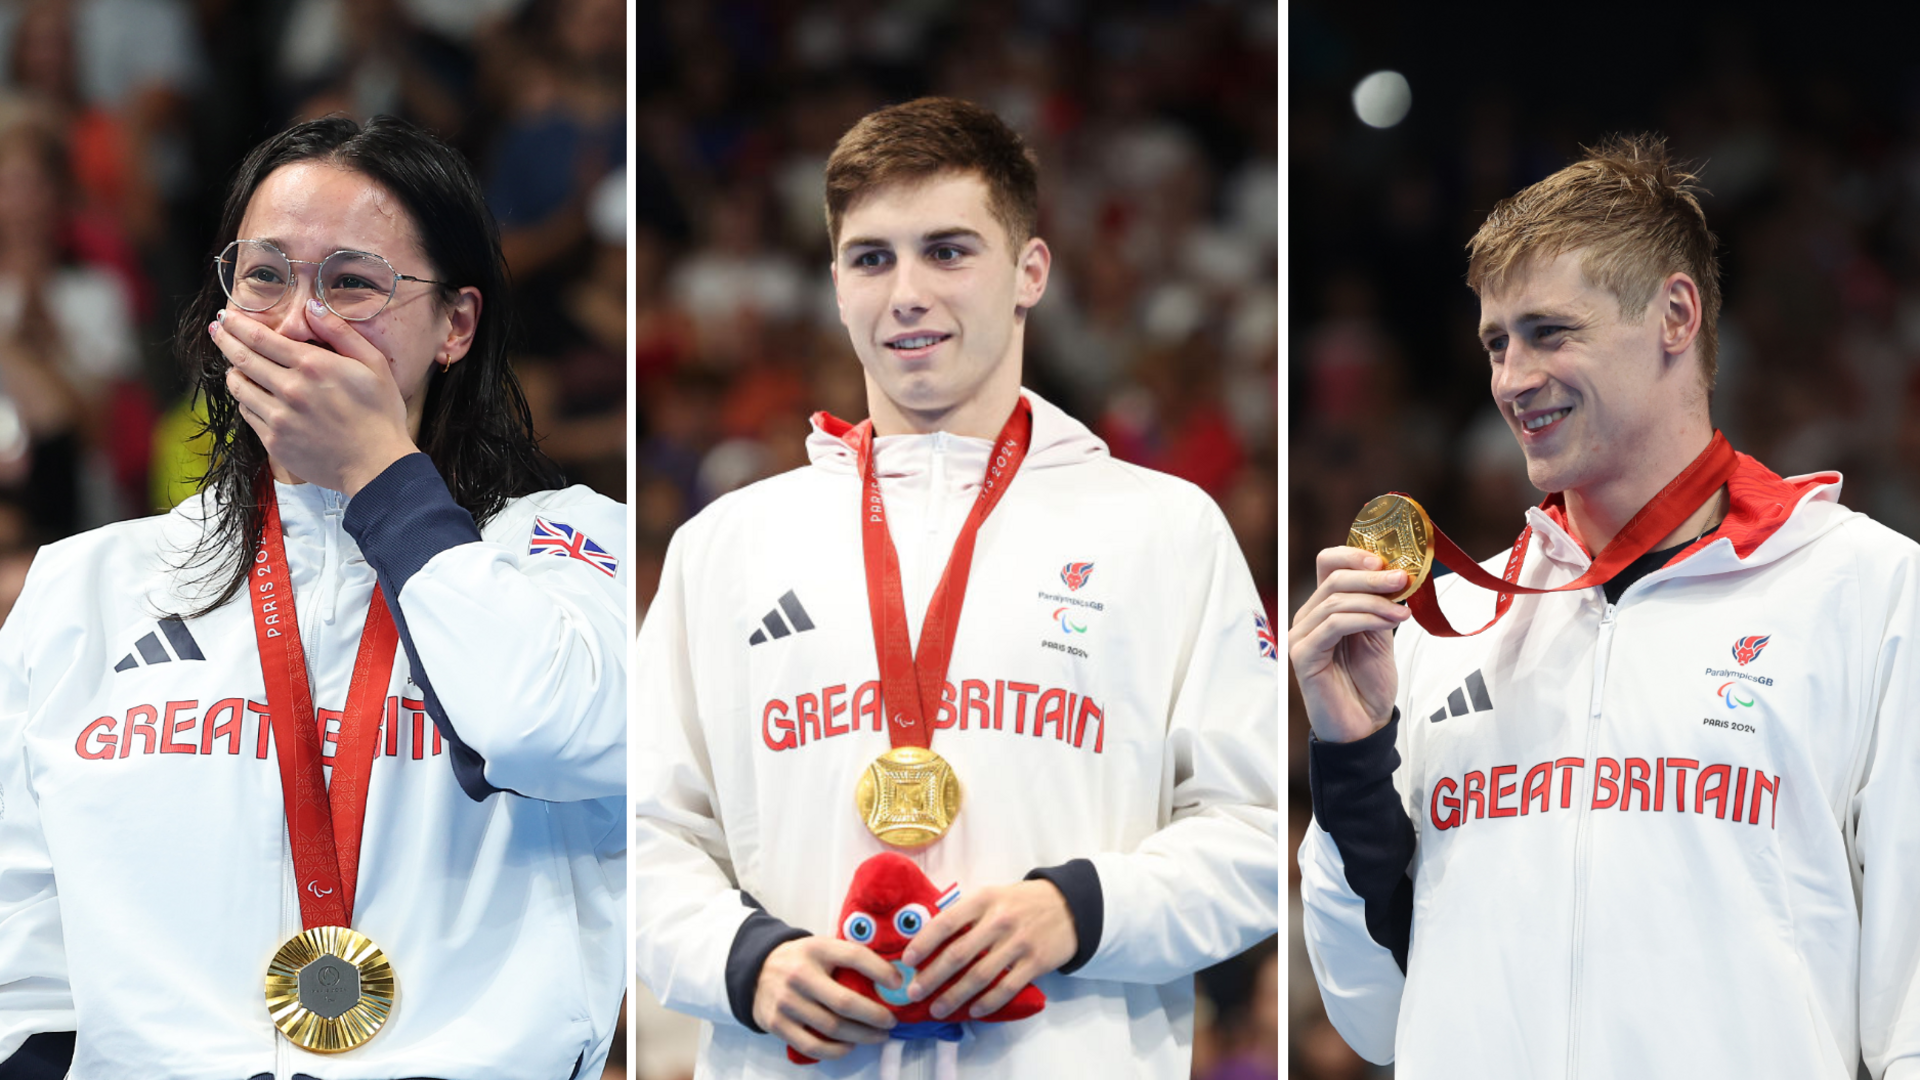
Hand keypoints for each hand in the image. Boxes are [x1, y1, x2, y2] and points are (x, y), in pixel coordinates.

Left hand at [212, 302, 416, 494]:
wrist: (377, 466)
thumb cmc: (380, 414)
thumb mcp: (374, 364)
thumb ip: (340, 332)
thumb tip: (312, 307)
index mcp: (313, 366)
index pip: (261, 338)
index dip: (239, 324)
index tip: (227, 317)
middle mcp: (290, 389)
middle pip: (242, 358)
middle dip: (225, 339)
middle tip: (217, 330)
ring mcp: (278, 417)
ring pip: (238, 386)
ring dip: (232, 370)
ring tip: (234, 363)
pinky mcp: (274, 441)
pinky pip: (247, 413)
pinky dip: (244, 399)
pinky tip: (251, 394)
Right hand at [753, 936, 897, 1060]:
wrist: (755, 969)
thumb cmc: (801, 960)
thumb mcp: (822, 948)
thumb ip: (848, 958)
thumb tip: (890, 978)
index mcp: (816, 949)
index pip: (854, 956)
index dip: (880, 971)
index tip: (898, 984)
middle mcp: (799, 974)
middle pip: (845, 1002)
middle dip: (875, 1015)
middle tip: (891, 1021)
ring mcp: (786, 1001)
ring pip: (832, 1027)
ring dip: (862, 1035)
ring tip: (878, 1036)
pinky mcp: (776, 1024)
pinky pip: (812, 1045)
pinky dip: (836, 1050)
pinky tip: (850, 1045)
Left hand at [900, 879, 1075, 1019]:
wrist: (1069, 905)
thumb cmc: (1020, 902)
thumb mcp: (992, 896)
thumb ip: (966, 914)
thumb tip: (929, 941)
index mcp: (983, 900)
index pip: (946, 923)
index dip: (923, 943)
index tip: (907, 961)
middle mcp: (999, 921)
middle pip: (958, 954)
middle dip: (931, 977)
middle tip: (914, 993)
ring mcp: (1019, 943)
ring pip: (980, 976)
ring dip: (954, 996)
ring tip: (937, 1009)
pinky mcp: (1035, 962)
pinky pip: (1007, 988)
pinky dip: (988, 1003)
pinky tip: (973, 1011)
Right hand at [1287, 546, 1410, 743]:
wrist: (1364, 726)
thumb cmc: (1368, 684)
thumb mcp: (1381, 635)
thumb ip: (1381, 606)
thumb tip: (1396, 574)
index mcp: (1324, 608)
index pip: (1328, 564)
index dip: (1354, 554)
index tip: (1387, 560)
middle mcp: (1308, 618)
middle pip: (1333, 578)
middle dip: (1372, 576)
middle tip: (1403, 579)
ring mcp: (1302, 636)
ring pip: (1335, 600)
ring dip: (1376, 602)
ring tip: (1403, 613)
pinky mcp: (1304, 655)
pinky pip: (1333, 625)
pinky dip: (1365, 619)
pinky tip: (1389, 624)